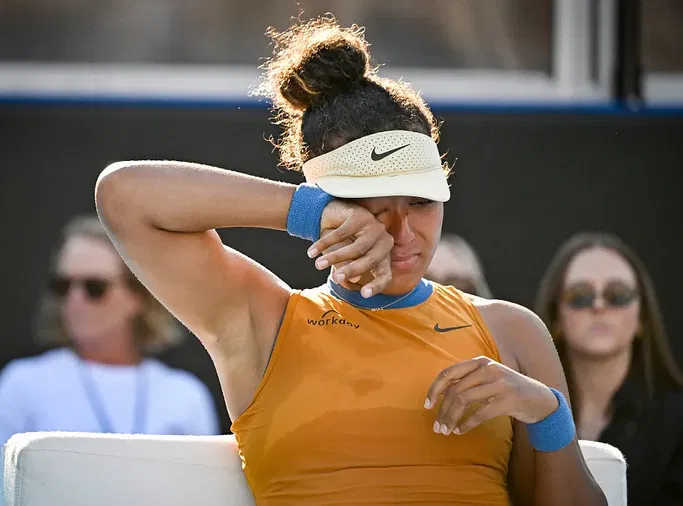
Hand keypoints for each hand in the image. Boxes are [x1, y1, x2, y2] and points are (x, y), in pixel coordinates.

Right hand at [307, 200, 393, 297]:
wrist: (330, 217)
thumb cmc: (340, 242)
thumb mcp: (343, 259)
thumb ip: (348, 268)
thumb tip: (354, 280)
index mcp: (383, 257)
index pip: (385, 275)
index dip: (376, 286)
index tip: (364, 294)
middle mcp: (384, 242)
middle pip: (371, 261)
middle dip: (351, 270)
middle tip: (335, 279)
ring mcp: (374, 227)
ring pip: (357, 248)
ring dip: (335, 257)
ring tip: (318, 265)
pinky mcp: (361, 215)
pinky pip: (342, 233)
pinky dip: (325, 243)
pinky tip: (312, 251)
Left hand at [425, 356, 558, 434]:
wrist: (541, 399)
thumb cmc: (508, 390)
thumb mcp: (488, 379)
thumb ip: (468, 382)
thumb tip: (441, 393)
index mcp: (480, 362)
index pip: (449, 373)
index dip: (435, 389)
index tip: (427, 405)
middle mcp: (488, 369)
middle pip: (455, 390)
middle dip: (442, 410)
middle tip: (436, 426)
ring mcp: (499, 384)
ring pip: (464, 401)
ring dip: (451, 419)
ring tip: (446, 431)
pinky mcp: (507, 400)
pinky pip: (480, 413)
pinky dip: (467, 424)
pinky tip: (460, 431)